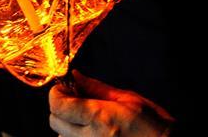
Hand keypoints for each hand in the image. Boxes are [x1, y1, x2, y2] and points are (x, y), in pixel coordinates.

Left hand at [49, 71, 174, 136]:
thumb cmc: (152, 124)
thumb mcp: (127, 98)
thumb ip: (97, 88)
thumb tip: (76, 76)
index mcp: (98, 117)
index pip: (58, 105)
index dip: (56, 93)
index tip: (64, 87)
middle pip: (54, 121)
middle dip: (60, 108)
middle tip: (75, 99)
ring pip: (61, 136)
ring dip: (67, 125)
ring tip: (86, 117)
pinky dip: (76, 136)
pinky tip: (92, 130)